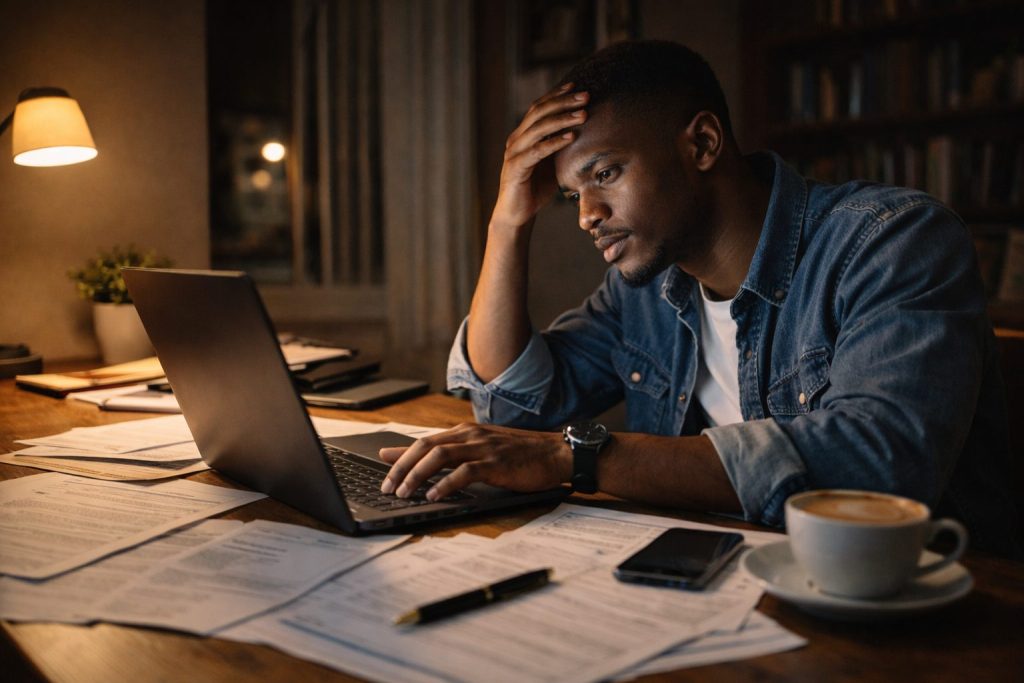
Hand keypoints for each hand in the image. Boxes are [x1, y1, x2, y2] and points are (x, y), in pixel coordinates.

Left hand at [379, 423, 570, 500]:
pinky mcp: (495, 463)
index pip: (425, 440)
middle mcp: (470, 435)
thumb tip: (433, 463)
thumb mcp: (485, 450)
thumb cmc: (521, 455)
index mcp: (465, 432)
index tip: (381, 463)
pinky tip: (433, 495)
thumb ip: (458, 453)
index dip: (401, 452)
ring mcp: (482, 447)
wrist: (556, 453)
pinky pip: (464, 472)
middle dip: (401, 466)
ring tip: (404, 493)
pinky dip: (445, 484)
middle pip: (425, 446)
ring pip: (439, 456)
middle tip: (387, 486)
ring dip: (417, 475)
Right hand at [490, 83, 587, 230]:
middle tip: (586, 96)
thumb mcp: (552, 163)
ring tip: (583, 114)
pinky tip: (571, 137)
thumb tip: (584, 133)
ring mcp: (514, 153)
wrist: (517, 214)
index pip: (539, 108)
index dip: (556, 95)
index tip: (576, 86)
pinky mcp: (515, 168)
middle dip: (564, 102)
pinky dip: (554, 142)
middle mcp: (516, 139)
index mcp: (523, 135)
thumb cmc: (536, 189)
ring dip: (562, 120)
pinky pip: (537, 151)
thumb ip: (560, 147)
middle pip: (539, 112)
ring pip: (538, 129)